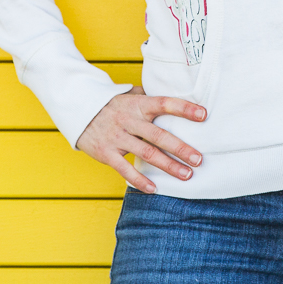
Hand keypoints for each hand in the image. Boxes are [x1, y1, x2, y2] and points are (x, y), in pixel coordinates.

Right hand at [75, 85, 205, 192]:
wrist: (78, 110)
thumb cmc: (113, 104)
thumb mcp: (131, 95)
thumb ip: (151, 98)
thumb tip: (179, 95)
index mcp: (139, 104)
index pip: (164, 103)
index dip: (184, 108)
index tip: (204, 115)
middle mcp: (129, 120)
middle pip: (159, 135)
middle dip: (181, 148)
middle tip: (199, 159)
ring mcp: (117, 137)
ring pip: (146, 153)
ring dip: (168, 166)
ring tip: (186, 175)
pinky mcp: (106, 153)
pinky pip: (125, 169)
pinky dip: (140, 180)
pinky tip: (155, 188)